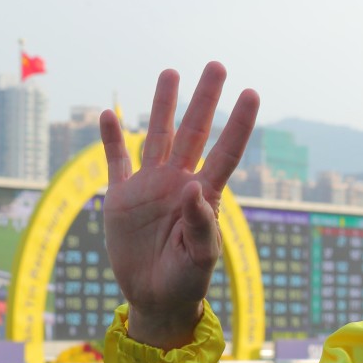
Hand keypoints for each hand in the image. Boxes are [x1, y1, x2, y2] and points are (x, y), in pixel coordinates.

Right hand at [100, 62, 258, 348]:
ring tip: (170, 73)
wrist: (156, 298)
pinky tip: (109, 115)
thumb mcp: (200, 258)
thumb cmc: (187, 280)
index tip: (252, 93)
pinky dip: (111, 139)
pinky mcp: (122, 197)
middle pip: (195, 131)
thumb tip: (194, 187)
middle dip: (205, 99)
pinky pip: (115, 161)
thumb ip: (200, 225)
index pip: (226, 151)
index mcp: (205, 195)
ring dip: (163, 105)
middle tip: (216, 65)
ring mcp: (151, 185)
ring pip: (158, 135)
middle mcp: (179, 181)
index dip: (239, 123)